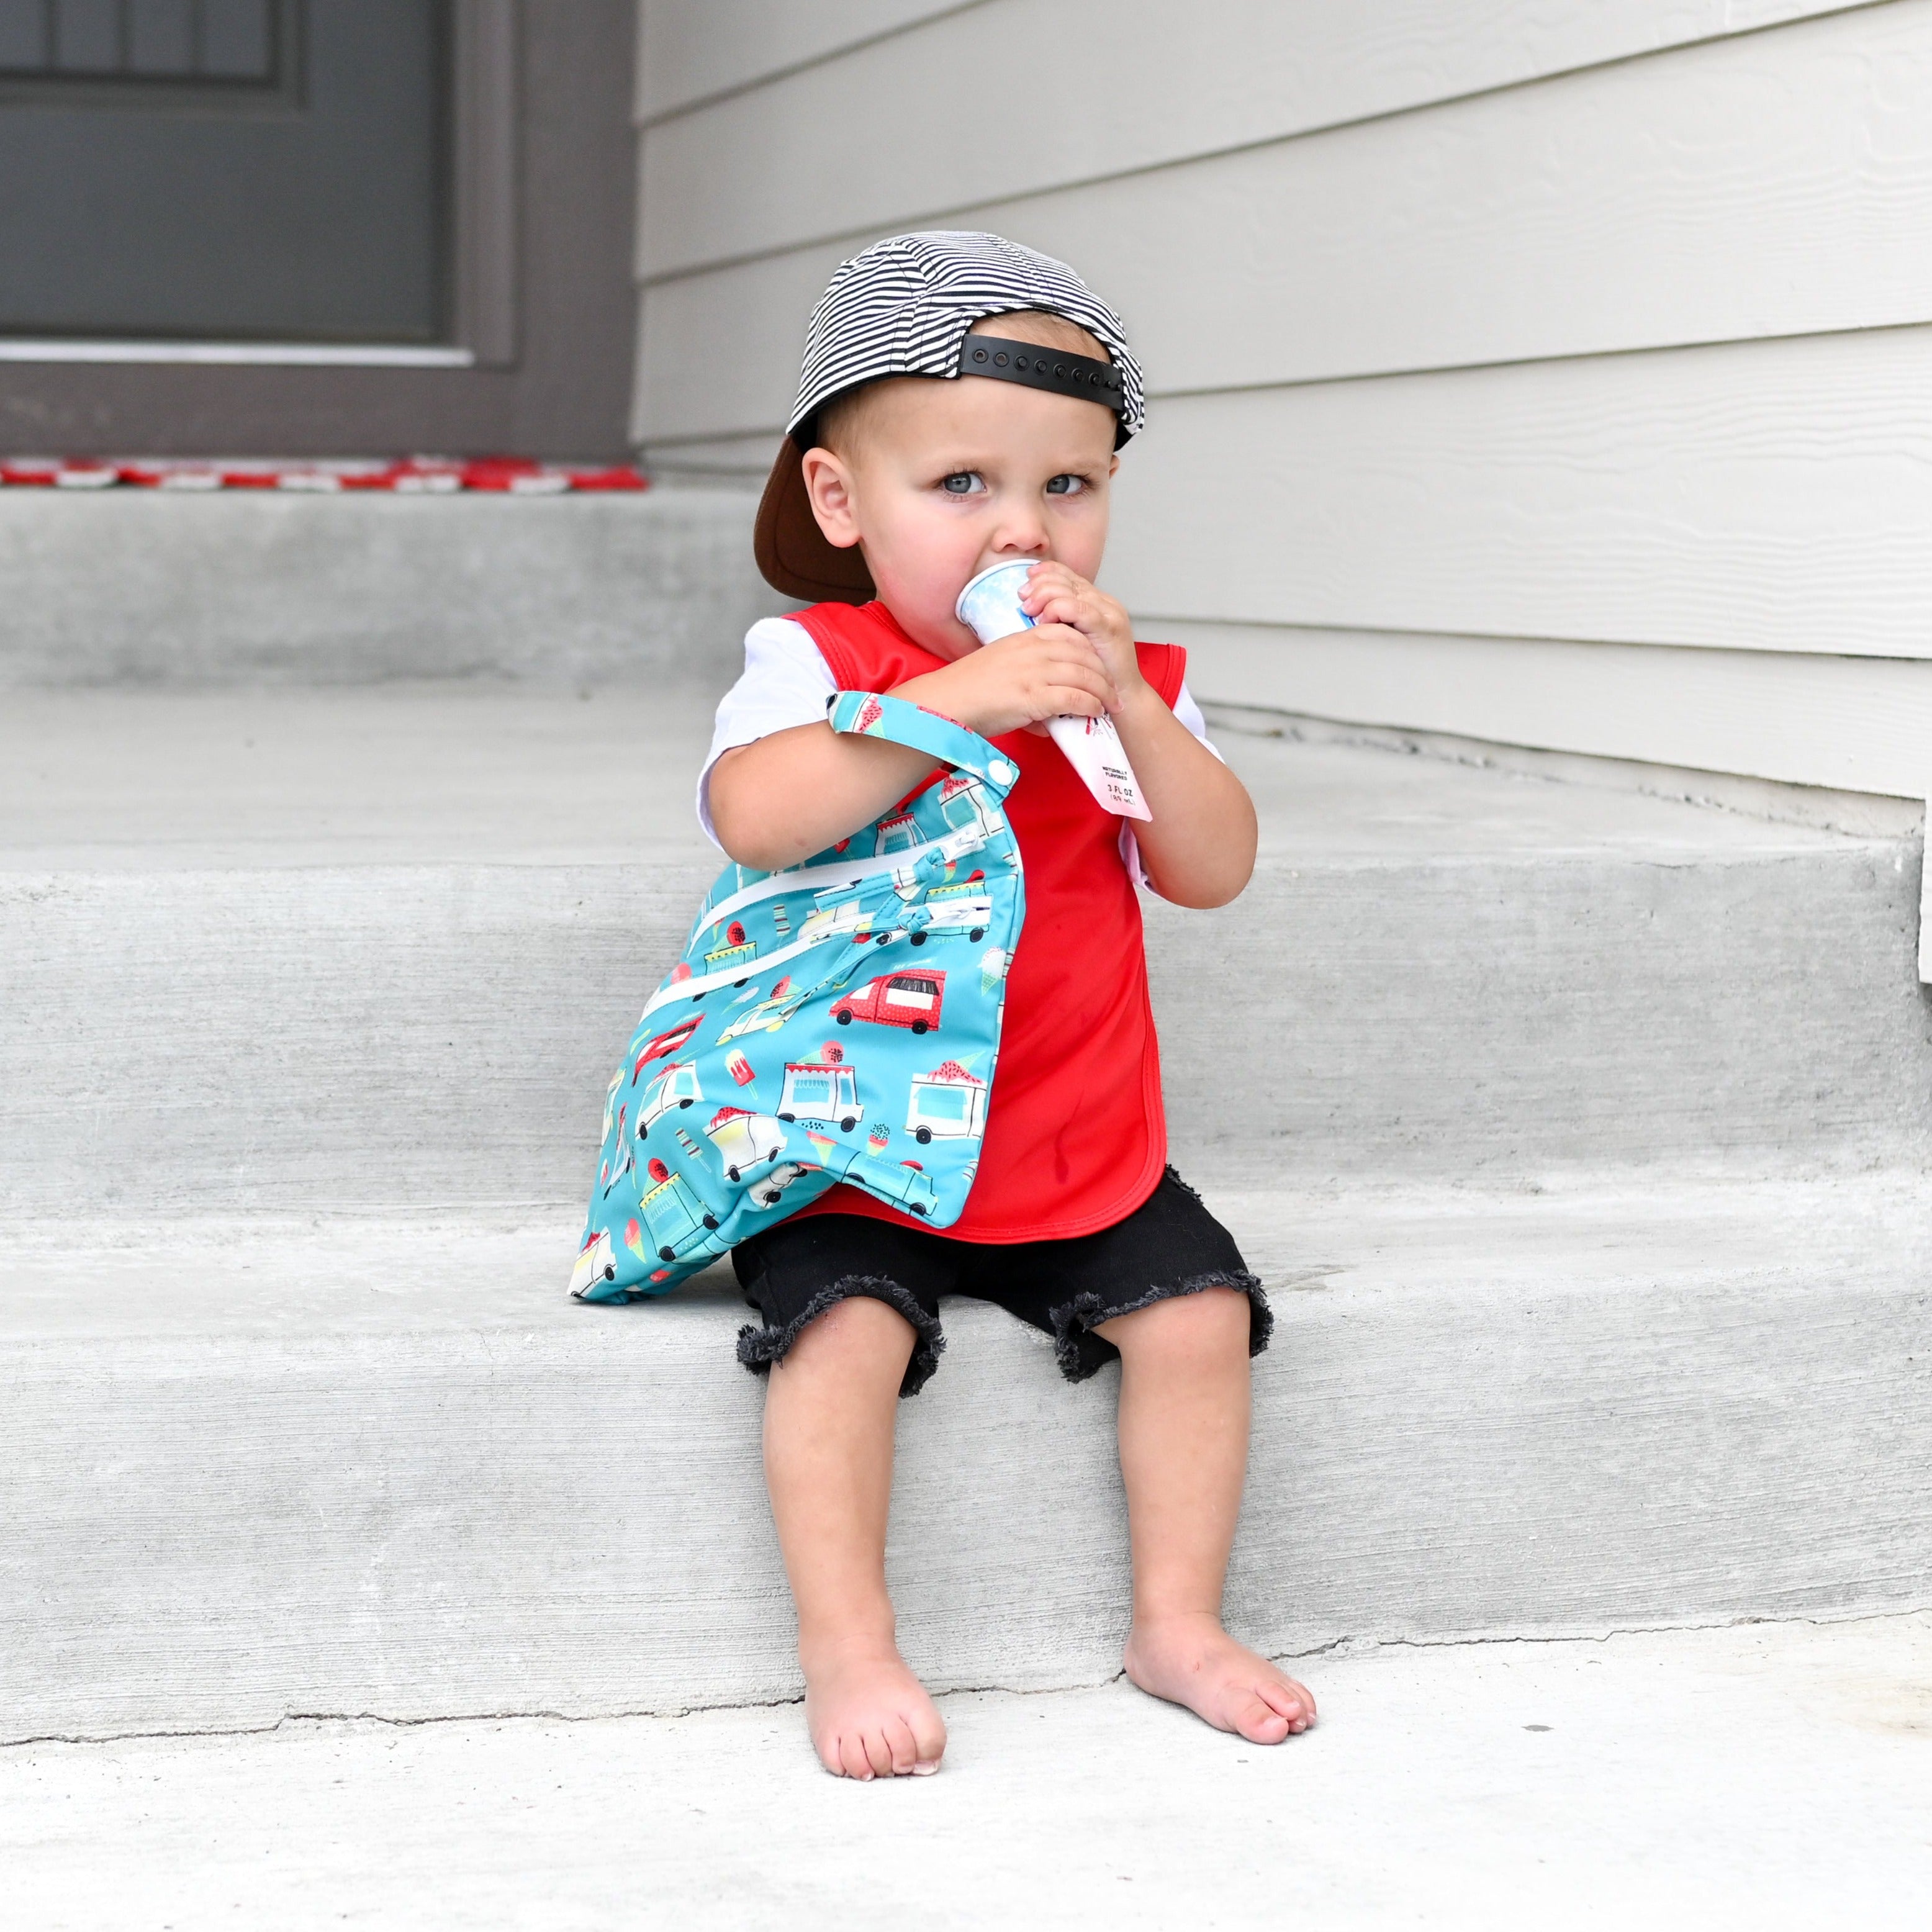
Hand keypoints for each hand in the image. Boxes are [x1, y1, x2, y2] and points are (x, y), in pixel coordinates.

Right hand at [896, 622, 1117, 737]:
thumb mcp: (1001, 663)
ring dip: (1102, 691)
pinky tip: (1094, 712)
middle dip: (1103, 672)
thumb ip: (1027, 666)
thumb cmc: (968, 689)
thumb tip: (1043, 686)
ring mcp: (1034, 672)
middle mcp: (1033, 650)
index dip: (1091, 651)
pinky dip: (1090, 705)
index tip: (1099, 667)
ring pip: (1084, 675)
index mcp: (1025, 637)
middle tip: (1112, 689)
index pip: (1071, 635)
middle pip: (1083, 654)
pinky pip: (1074, 698)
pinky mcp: (1033, 697)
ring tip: (1109, 704)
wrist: (946, 703)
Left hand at [1019, 562, 1144, 706]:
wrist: (1122, 696)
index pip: (1069, 576)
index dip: (1046, 573)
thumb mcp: (1073, 642)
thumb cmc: (1095, 675)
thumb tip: (1030, 611)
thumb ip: (1059, 624)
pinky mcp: (1108, 628)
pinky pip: (1079, 609)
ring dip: (1045, 595)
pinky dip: (1058, 610)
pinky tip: (1045, 620)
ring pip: (1071, 590)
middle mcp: (1104, 603)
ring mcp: (1108, 614)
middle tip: (1024, 597)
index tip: (1026, 580)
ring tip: (1030, 609)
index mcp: (1096, 603)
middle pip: (1068, 579)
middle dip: (1041, 584)